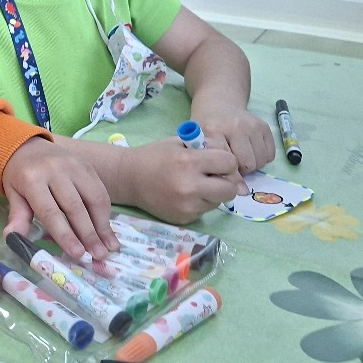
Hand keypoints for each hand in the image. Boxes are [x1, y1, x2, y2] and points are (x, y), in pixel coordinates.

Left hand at [0, 137, 119, 259]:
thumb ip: (17, 216)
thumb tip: (13, 238)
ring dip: (102, 225)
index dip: (65, 234)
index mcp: (32, 179)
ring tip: (108, 247)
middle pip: (75, 206)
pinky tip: (107, 231)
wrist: (28, 146)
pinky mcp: (87, 166)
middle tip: (98, 256)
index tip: (77, 253)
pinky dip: (106, 212)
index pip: (50, 211)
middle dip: (88, 234)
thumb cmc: (19, 175)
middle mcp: (55, 170)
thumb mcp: (13, 194)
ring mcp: (74, 165)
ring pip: (94, 198)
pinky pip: (101, 191)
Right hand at [114, 137, 247, 224]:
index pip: (229, 163)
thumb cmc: (155, 156)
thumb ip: (207, 151)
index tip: (216, 162)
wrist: (128, 177)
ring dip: (212, 194)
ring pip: (218, 202)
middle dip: (225, 182)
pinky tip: (183, 196)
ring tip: (193, 185)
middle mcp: (189, 186)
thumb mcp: (181, 143)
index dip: (225, 162)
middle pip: (229, 189)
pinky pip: (204, 211)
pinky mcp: (183, 218)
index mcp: (189, 161)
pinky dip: (199, 203)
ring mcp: (186, 206)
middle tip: (212, 177)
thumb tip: (235, 171)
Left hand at [196, 107, 275, 175]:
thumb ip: (210, 165)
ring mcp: (252, 125)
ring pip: (260, 162)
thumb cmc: (206, 128)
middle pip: (246, 165)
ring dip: (251, 166)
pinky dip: (261, 158)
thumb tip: (237, 190)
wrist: (218, 104)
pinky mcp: (265, 126)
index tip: (225, 183)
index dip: (227, 176)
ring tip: (240, 158)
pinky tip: (250, 151)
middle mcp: (235, 126)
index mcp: (213, 130)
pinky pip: (270, 155)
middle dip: (240, 171)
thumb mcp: (200, 143)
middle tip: (231, 166)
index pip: (225, 161)